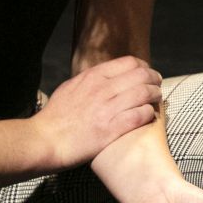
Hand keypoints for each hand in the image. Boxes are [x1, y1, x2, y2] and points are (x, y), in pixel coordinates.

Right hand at [32, 56, 161, 169]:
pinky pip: (140, 115)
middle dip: (154, 79)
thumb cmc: (54, 117)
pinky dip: (149, 113)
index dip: (143, 67)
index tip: (147, 74)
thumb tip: (101, 77)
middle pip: (141, 75)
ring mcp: (108, 108)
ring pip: (145, 93)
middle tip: (158, 85)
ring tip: (158, 99)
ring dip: (155, 95)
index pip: (129, 62)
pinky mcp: (112, 129)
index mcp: (93, 76)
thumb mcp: (69, 88)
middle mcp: (102, 88)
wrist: (44, 140)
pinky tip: (149, 115)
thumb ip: (87, 81)